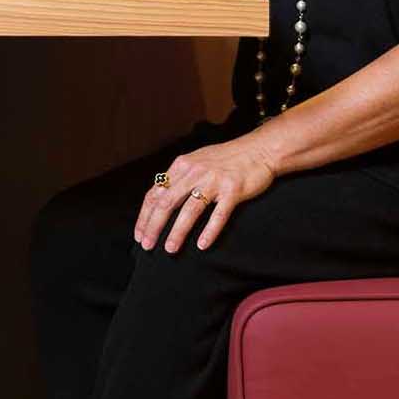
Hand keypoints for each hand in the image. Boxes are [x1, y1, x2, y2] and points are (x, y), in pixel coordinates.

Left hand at [134, 138, 277, 252]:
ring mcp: (214, 180)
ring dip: (177, 232)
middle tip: (147, 246)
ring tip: (170, 249)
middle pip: (166, 203)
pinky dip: (210, 231)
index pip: (155, 193)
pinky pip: (219, 214)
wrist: (259, 150)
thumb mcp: (196, 161)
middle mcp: (194, 172)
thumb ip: (178, 178)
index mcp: (182, 166)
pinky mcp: (233, 190)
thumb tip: (158, 199)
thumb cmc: (226, 159)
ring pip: (190, 210)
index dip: (145, 216)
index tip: (139, 234)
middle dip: (154, 226)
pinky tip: (202, 246)